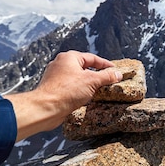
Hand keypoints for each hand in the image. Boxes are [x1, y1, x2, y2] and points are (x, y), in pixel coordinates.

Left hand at [4, 51, 122, 140]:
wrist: (46, 108)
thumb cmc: (67, 91)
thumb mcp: (92, 81)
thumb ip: (106, 76)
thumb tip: (118, 74)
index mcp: (69, 57)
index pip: (92, 58)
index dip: (105, 64)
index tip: (114, 70)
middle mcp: (61, 64)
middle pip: (84, 67)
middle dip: (96, 74)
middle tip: (108, 80)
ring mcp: (56, 77)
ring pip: (77, 78)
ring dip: (88, 84)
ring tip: (99, 90)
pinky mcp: (54, 89)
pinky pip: (71, 87)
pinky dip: (80, 91)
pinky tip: (86, 98)